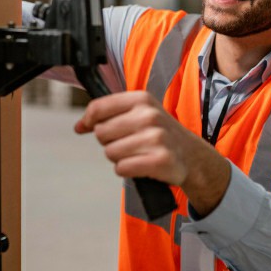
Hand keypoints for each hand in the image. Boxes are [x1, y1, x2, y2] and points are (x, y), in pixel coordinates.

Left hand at [74, 91, 230, 215]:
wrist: (192, 157)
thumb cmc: (160, 135)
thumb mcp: (139, 114)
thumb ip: (108, 116)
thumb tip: (79, 126)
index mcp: (142, 99)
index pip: (99, 108)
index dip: (88, 120)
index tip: (87, 127)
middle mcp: (149, 116)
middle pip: (102, 133)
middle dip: (109, 142)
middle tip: (128, 143)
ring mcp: (156, 138)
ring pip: (110, 152)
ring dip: (119, 158)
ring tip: (137, 154)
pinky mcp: (159, 160)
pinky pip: (122, 168)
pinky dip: (127, 170)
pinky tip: (141, 165)